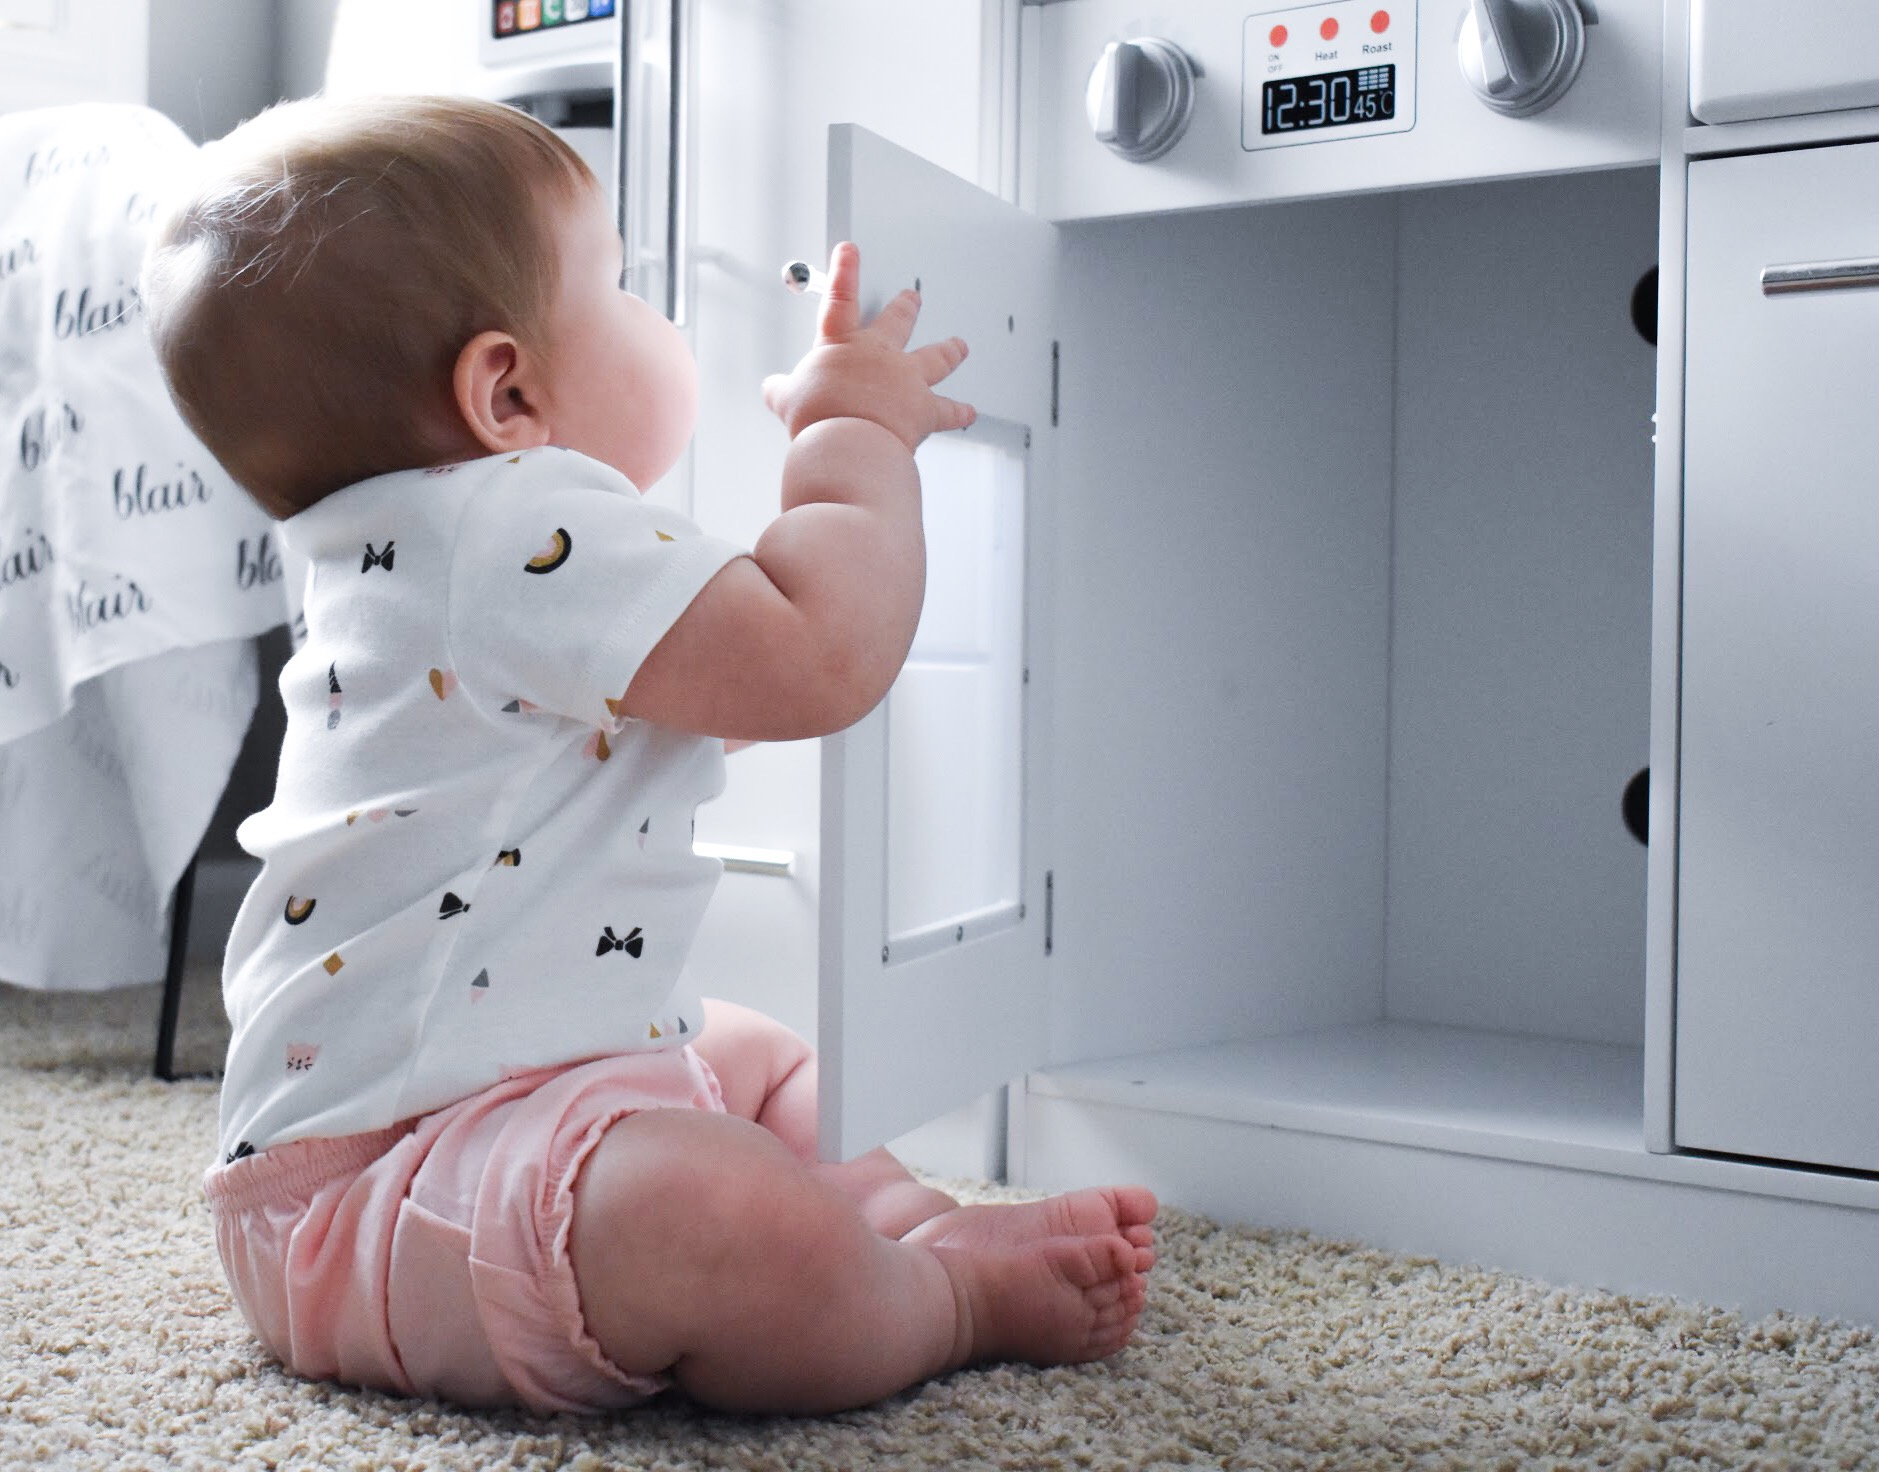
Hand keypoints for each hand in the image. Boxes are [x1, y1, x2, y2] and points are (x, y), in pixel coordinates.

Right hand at [761, 242, 975, 451]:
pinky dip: (958, 412)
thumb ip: (781, 390)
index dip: (845, 271)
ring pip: (935, 358)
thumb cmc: (818, 416)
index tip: (850, 251)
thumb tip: (771, 388)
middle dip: (906, 308)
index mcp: (841, 344)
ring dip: (949, 351)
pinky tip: (969, 412)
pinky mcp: (924, 408)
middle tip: (913, 297)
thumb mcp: (786, 399)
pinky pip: (947, 410)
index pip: (841, 298)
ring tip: (959, 346)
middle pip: (898, 322)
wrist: (849, 441)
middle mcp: (879, 354)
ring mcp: (906, 379)